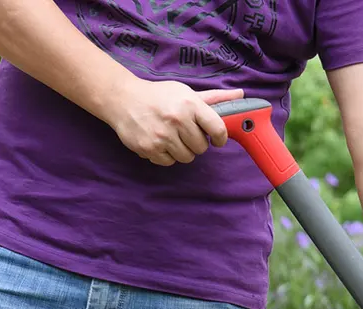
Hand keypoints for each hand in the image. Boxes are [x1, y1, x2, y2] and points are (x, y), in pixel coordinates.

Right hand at [101, 78, 243, 166]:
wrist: (121, 98)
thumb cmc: (159, 96)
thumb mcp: (186, 92)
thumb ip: (215, 98)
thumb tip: (241, 95)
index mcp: (189, 104)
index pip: (218, 129)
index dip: (220, 138)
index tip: (217, 139)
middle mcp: (177, 119)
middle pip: (202, 148)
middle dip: (195, 142)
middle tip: (184, 131)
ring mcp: (162, 135)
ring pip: (187, 157)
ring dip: (182, 150)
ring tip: (170, 135)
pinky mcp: (150, 147)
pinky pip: (169, 162)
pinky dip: (166, 155)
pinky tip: (159, 140)